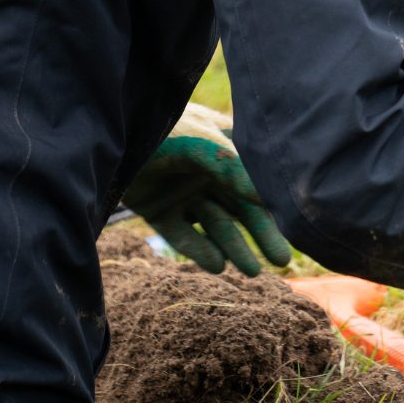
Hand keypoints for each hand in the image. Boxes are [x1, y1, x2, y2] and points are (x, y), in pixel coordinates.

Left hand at [120, 102, 293, 276]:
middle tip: (282, 260)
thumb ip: (230, 167)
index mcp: (223, 147)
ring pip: (215, 225)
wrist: (106, 138)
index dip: (274, 202)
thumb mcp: (198, 144)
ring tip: (252, 273)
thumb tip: (265, 195)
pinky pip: (183, 235)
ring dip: (233, 247)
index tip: (297, 224)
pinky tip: (217, 265)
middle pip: (240, 207)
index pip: (255, 179)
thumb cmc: (159, 130)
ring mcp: (182, 193)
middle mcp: (207, 172)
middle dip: (261, 233)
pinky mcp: (159, 211)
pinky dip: (200, 250)